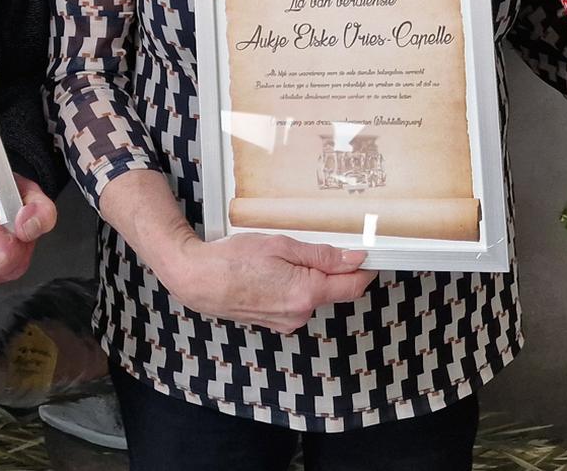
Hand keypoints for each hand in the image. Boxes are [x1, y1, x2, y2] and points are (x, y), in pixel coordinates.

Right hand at [155, 232, 374, 332]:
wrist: (198, 280)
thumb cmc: (232, 260)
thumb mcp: (281, 245)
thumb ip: (321, 254)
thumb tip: (354, 258)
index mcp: (306, 292)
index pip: (353, 285)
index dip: (364, 268)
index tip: (368, 253)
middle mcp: (300, 313)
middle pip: (334, 289)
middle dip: (332, 268)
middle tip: (312, 244)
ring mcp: (287, 321)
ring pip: (314, 294)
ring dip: (309, 276)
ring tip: (281, 257)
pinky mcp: (276, 322)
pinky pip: (297, 301)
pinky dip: (294, 285)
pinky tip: (272, 272)